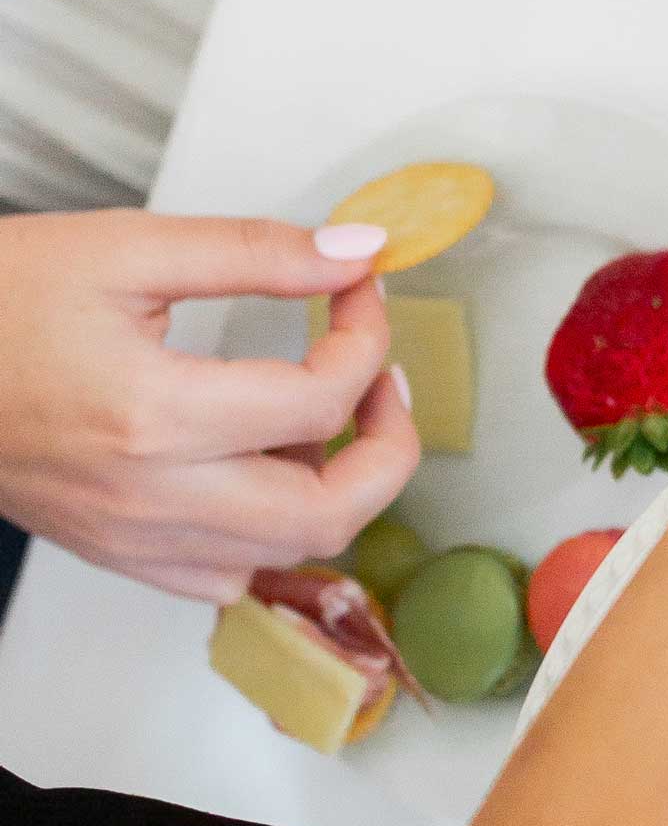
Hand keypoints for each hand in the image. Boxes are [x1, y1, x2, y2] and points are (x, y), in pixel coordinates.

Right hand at [0, 211, 419, 602]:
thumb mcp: (125, 249)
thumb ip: (255, 252)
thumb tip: (359, 250)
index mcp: (153, 415)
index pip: (321, 399)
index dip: (367, 339)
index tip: (361, 293)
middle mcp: (151, 496)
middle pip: (331, 511)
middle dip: (388, 445)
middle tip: (381, 381)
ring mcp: (135, 539)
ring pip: (290, 553)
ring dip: (338, 488)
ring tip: (324, 417)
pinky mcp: (120, 555)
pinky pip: (230, 576)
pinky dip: (272, 532)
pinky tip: (262, 467)